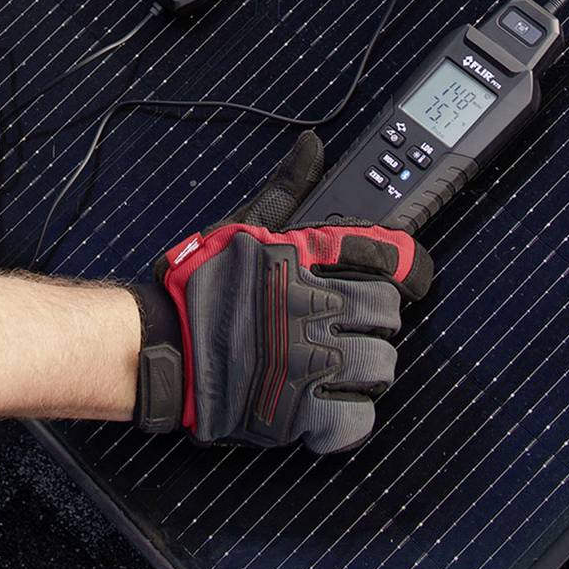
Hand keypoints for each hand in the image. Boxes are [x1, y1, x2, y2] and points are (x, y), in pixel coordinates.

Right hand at [128, 132, 432, 452]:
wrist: (161, 348)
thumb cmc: (199, 288)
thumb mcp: (242, 225)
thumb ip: (286, 188)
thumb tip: (312, 147)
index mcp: (305, 264)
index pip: (384, 257)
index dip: (405, 266)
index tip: (407, 277)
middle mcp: (312, 311)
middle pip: (388, 315)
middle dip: (379, 319)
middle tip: (359, 323)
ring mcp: (309, 364)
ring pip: (379, 366)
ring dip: (370, 366)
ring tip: (348, 364)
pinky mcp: (298, 413)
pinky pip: (355, 421)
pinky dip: (352, 416)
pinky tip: (336, 405)